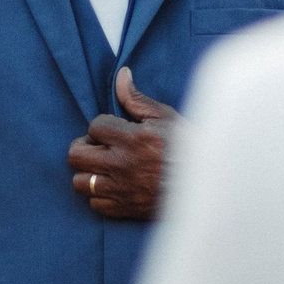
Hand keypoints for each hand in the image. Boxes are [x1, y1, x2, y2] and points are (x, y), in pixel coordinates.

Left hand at [68, 66, 179, 221]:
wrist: (208, 187)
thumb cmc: (189, 148)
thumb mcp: (166, 118)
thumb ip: (137, 99)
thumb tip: (121, 75)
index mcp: (134, 139)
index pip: (94, 126)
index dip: (102, 126)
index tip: (114, 130)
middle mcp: (123, 164)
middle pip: (76, 155)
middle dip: (84, 147)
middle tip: (99, 147)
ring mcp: (122, 189)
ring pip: (80, 181)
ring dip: (88, 172)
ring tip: (104, 167)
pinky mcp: (125, 209)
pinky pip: (94, 203)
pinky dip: (100, 195)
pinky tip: (114, 185)